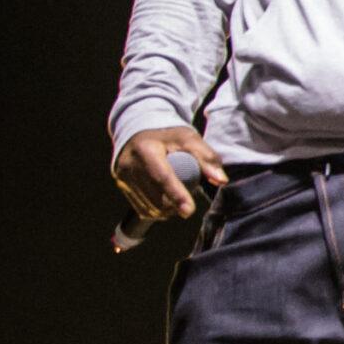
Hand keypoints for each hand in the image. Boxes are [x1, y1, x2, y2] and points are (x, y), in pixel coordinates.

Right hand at [114, 125, 228, 221]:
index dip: (176, 195)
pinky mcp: (122, 186)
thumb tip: (221, 180)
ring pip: (148, 206)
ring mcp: (122, 177)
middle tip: (189, 198)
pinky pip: (141, 208)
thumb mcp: (189, 139)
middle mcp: (129, 164)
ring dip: (167, 209)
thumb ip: (207, 157)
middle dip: (175, 205)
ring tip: (177, 196)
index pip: (162, 177)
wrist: (139, 132)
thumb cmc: (168, 136)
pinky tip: (166, 201)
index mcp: (145, 149)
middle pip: (154, 196)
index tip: (189, 211)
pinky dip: (157, 210)